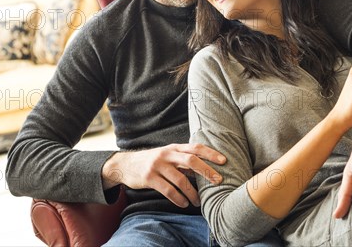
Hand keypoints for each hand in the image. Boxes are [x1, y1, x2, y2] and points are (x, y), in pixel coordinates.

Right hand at [102, 143, 225, 207]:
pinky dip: (178, 198)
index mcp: (174, 147)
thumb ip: (184, 160)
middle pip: (191, 160)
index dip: (211, 153)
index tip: (224, 161)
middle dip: (207, 171)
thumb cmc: (154, 161)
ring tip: (198, 201)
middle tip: (218, 181)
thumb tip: (206, 169)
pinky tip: (184, 203)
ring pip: (180, 179)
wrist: (126, 165)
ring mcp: (157, 165)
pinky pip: (167, 190)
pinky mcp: (149, 178)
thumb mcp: (168, 156)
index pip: (196, 147)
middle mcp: (167, 154)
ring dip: (192, 192)